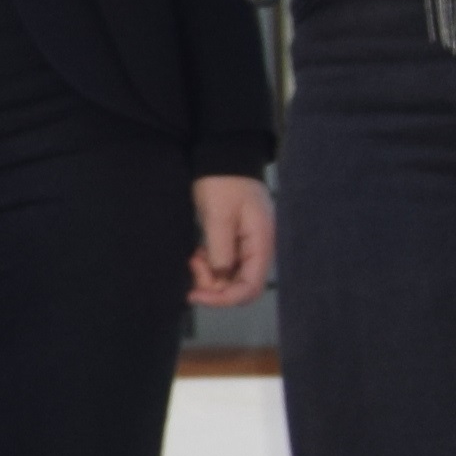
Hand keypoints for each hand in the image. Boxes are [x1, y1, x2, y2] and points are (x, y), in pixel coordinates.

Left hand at [188, 174, 275, 310]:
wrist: (223, 157)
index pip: (250, 287)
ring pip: (230, 277)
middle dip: (214, 285)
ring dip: (210, 274)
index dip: (223, 299)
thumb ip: (221, 251)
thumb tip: (220, 279)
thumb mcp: (219, 216)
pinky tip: (199, 252)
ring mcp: (249, 245)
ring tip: (195, 256)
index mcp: (262, 243)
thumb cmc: (223, 182)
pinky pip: (225, 264)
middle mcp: (259, 248)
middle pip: (240, 285)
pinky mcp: (237, 241)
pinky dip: (210, 264)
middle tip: (193, 265)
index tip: (195, 295)